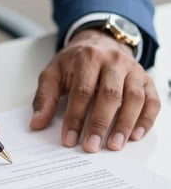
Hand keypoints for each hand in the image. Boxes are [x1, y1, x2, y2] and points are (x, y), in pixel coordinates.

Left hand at [30, 29, 160, 151]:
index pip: (82, 91)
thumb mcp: (53, 72)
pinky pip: (152, 100)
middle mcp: (113, 61)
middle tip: (92, 147)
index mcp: (88, 58)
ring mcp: (133, 69)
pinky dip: (146, 119)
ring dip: (125, 124)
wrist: (98, 41)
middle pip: (109, 94)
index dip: (75, 117)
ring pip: (134, 97)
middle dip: (100, 123)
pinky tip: (135, 136)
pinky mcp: (145, 78)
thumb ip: (45, 97)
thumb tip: (37, 123)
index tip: (69, 139)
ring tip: (114, 145)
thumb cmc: (74, 61)